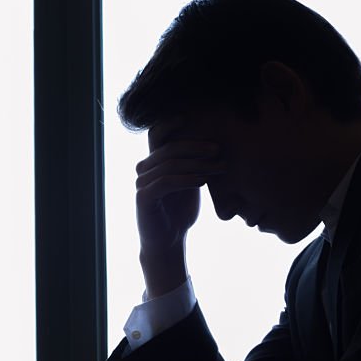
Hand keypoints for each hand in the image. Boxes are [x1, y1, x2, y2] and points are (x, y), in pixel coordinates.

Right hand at [135, 131, 224, 296]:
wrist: (167, 243)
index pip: (156, 135)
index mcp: (154, 162)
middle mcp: (144, 170)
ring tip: (219, 167)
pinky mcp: (144, 198)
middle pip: (168, 148)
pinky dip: (187, 179)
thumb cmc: (180, 213)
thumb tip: (216, 145)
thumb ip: (195, 166)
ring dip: (197, 164)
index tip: (189, 118)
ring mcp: (142, 183)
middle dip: (195, 147)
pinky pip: (166, 182)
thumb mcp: (191, 184)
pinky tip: (203, 181)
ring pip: (169, 164)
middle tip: (218, 149)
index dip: (169, 123)